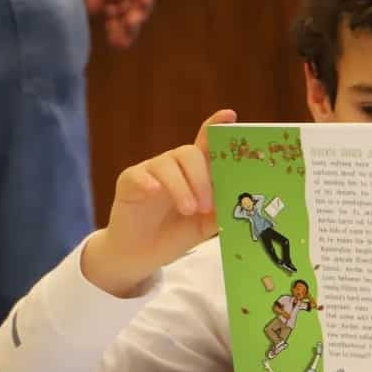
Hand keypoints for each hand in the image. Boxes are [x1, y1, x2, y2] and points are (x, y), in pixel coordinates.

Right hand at [83, 110, 234, 297]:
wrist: (140, 256)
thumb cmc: (173, 235)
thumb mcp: (204, 226)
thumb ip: (221, 211)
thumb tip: (241, 201)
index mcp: (193, 172)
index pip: (205, 144)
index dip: (216, 127)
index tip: (230, 116)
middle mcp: (173, 166)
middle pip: (189, 153)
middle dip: (201, 178)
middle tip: (205, 206)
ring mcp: (150, 172)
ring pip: (168, 164)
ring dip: (182, 187)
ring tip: (189, 210)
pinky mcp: (130, 181)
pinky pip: (140, 175)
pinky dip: (150, 182)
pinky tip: (154, 192)